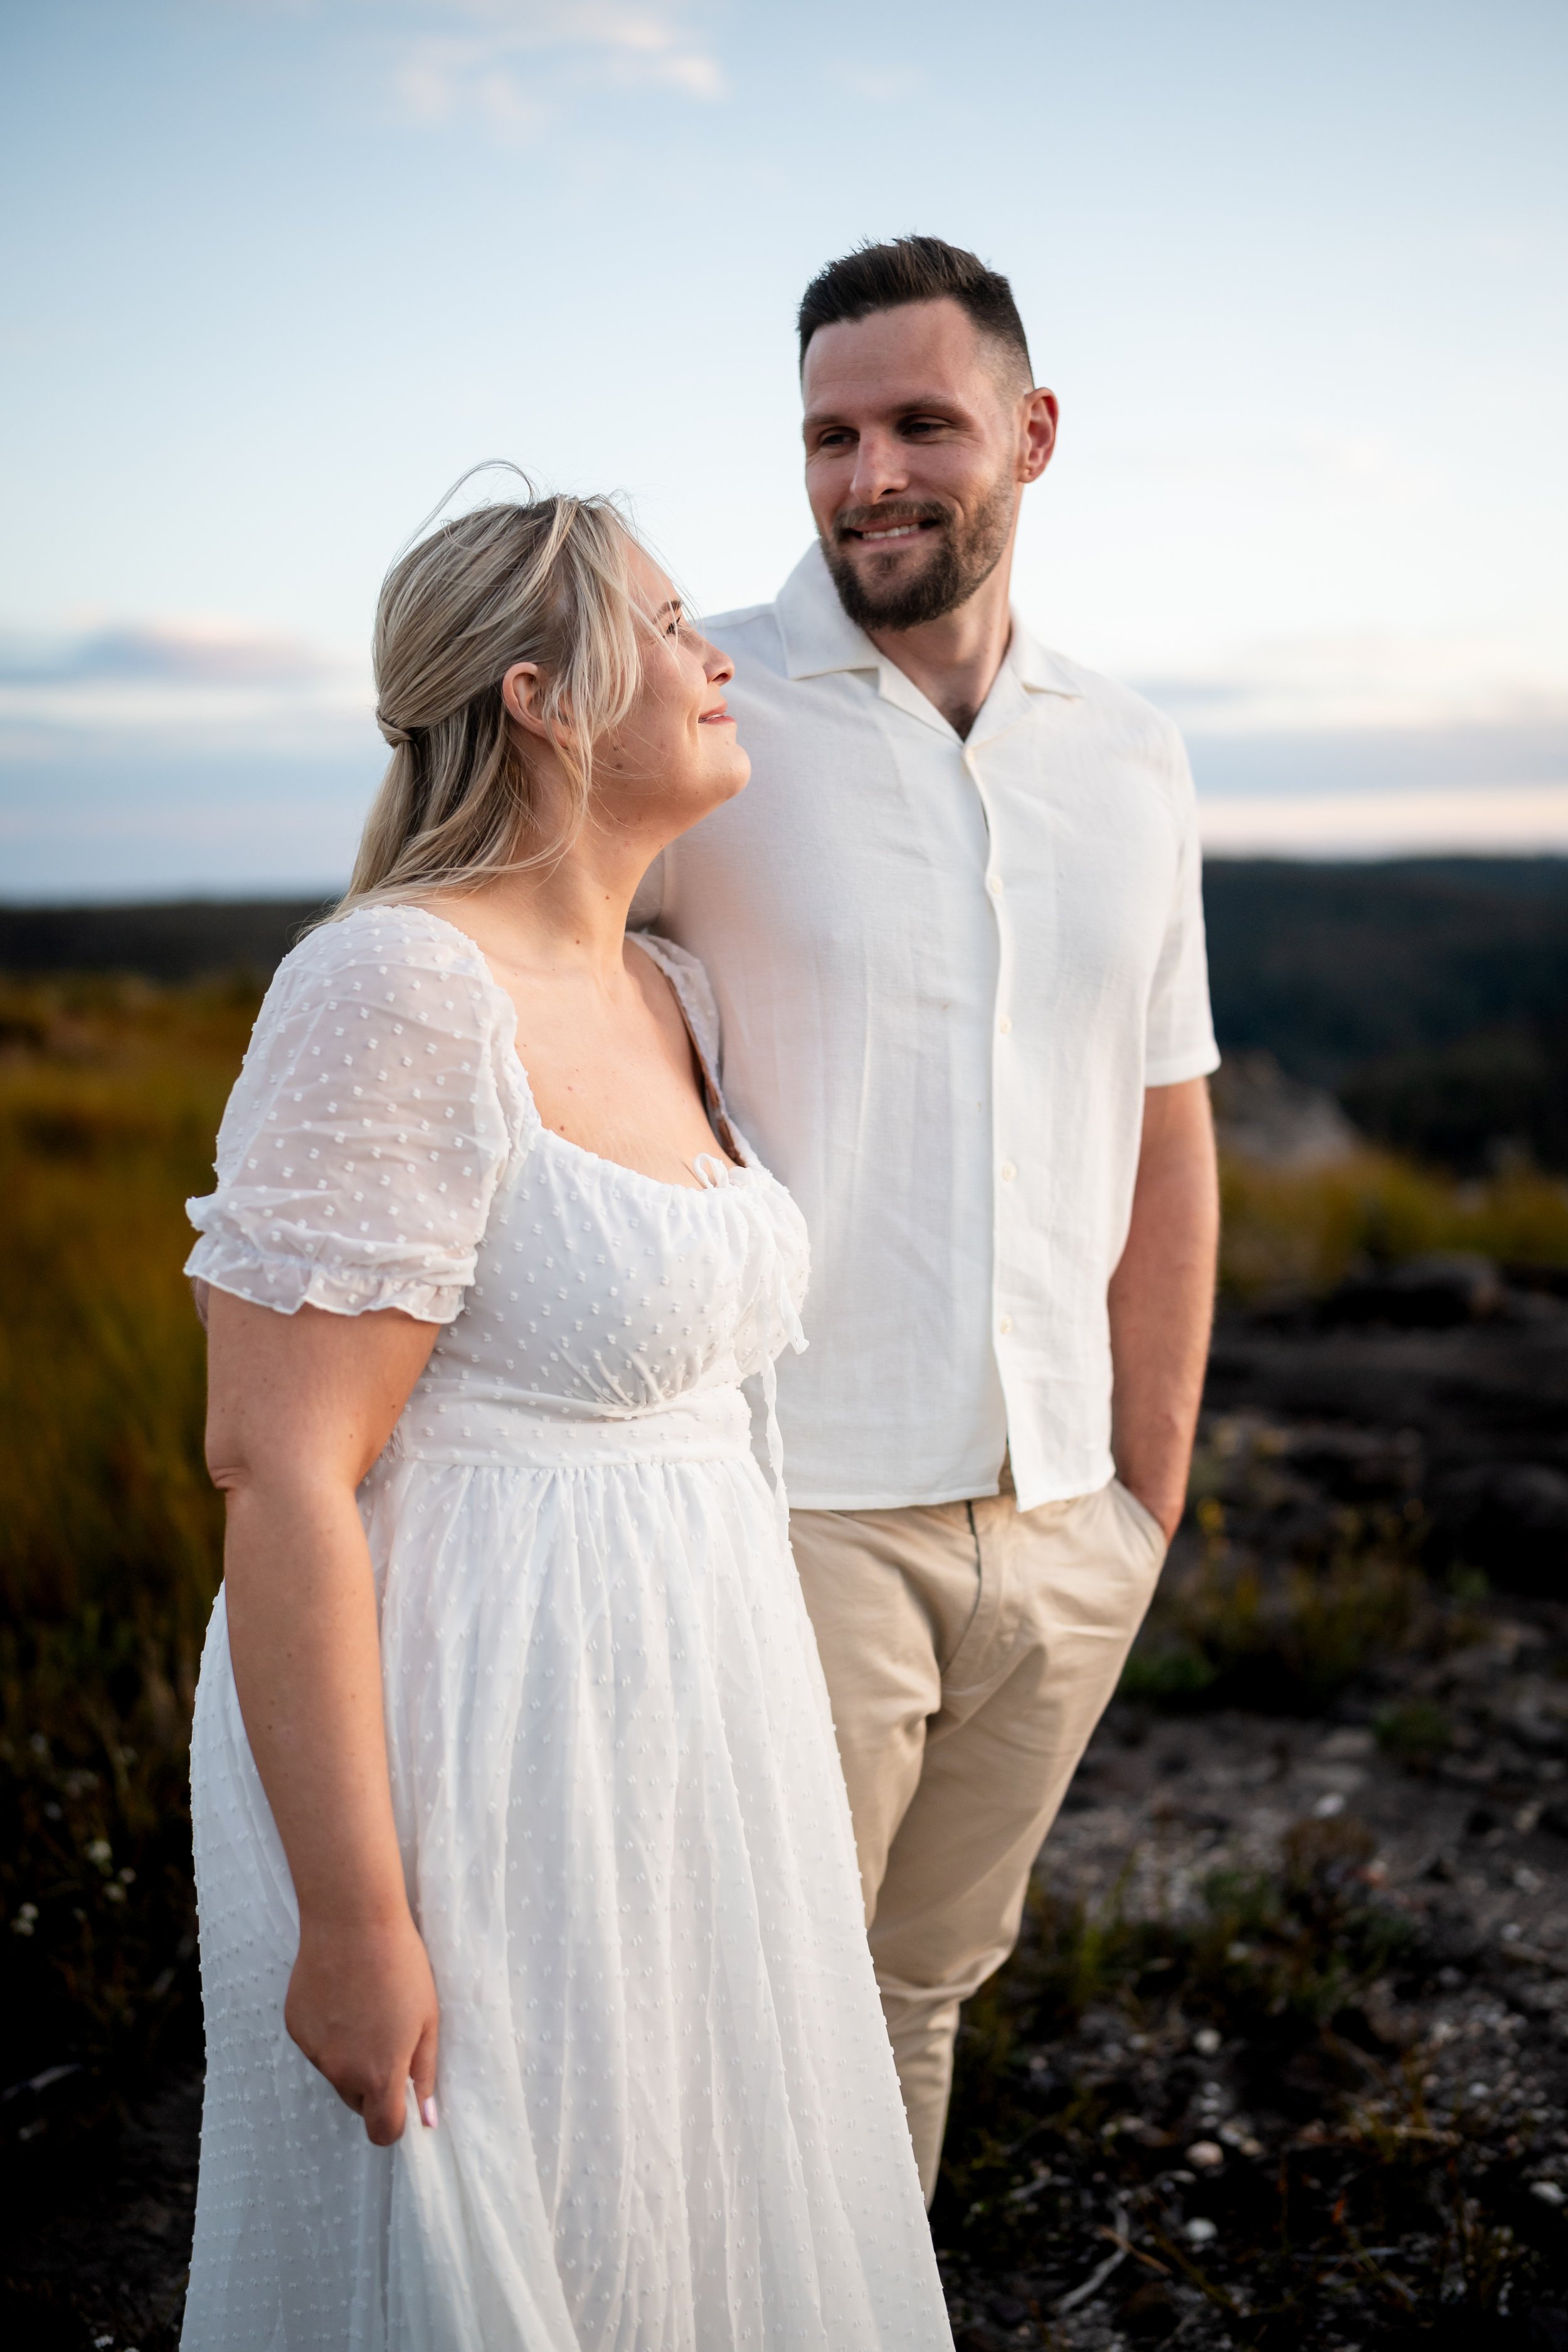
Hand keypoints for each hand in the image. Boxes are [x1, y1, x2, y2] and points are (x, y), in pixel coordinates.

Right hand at [284, 1909, 439, 2145]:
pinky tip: (342, 1996)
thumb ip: (424, 2072)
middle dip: (374, 2085)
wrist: (352, 1921)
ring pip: (337, 2072)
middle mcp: (342, 2072)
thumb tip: (427, 2119)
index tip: (403, 2102)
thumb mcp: (427, 2019)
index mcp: (380, 2074)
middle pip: (359, 2101)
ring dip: (351, 2056)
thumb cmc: (401, 1966)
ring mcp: (315, 2052)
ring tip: (366, 2007)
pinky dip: (330, 2034)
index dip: (394, 2124)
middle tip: (390, 2039)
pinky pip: (318, 2046)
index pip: (382, 2131)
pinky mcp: (296, 2028)